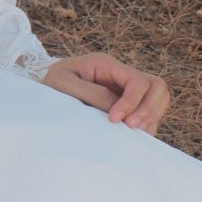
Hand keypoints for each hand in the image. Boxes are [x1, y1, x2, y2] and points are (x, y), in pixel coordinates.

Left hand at [41, 52, 169, 134]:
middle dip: (150, 109)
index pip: (136, 80)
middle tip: (131, 128)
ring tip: (129, 134)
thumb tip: (118, 111)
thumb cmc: (50, 86)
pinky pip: (149, 115)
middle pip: (157, 86)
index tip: (113, 120)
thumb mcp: (63, 85)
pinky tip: (127, 137)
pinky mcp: (127, 107)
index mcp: (106, 65)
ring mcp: (126, 91)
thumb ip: (91, 94)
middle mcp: (121, 76)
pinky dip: (145, 127)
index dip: (131, 101)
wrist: (42, 96)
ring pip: (159, 100)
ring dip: (150, 119)